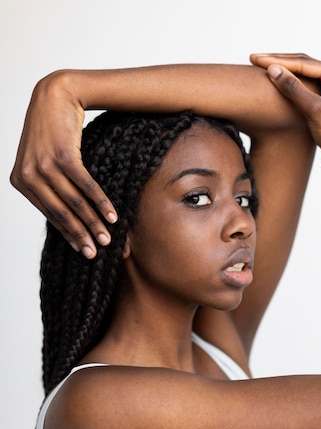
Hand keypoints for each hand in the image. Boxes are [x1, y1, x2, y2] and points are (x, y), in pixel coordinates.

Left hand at [10, 71, 116, 258]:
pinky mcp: (62, 156)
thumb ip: (48, 186)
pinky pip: (84, 185)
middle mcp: (28, 175)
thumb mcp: (43, 160)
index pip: (48, 215)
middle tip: (97, 252)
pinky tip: (112, 215)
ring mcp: (43, 165)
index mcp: (20, 181)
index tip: (83, 250)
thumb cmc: (52, 131)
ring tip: (108, 237)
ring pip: (73, 202)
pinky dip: (100, 202)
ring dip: (93, 222)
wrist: (55, 96)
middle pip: (60, 213)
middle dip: (81, 235)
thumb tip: (68, 217)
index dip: (68, 235)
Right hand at [250, 53, 320, 167]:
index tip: (256, 59)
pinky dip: (289, 82)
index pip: (304, 63)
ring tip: (261, 66)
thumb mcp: (313, 110)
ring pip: (303, 73)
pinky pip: (304, 84)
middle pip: (303, 63)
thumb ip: (293, 89)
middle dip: (278, 61)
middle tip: (254, 58)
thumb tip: (273, 70)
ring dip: (283, 70)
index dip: (278, 61)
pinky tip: (276, 81)